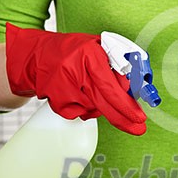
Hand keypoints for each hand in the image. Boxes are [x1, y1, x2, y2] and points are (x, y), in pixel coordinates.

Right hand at [5, 23, 146, 134]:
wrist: (37, 54)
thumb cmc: (74, 51)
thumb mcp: (98, 48)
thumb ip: (116, 66)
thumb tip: (134, 90)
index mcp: (89, 54)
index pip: (110, 85)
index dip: (126, 104)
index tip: (139, 117)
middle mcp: (73, 70)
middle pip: (102, 102)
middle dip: (123, 118)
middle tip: (138, 129)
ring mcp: (61, 87)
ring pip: (92, 109)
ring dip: (98, 106)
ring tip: (89, 89)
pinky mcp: (54, 100)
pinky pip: (77, 114)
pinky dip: (83, 109)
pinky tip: (77, 94)